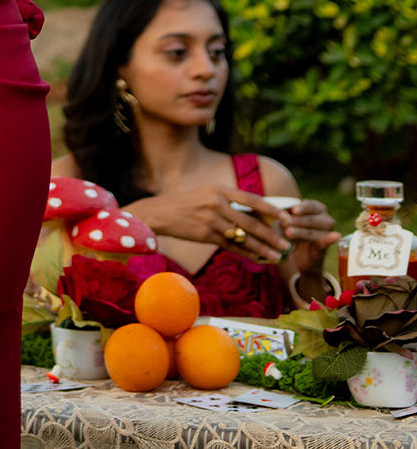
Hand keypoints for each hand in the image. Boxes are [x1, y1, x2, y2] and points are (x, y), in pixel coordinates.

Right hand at [124, 186, 293, 263]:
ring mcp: (211, 219)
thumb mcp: (207, 194)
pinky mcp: (205, 235)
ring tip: (277, 256)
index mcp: (219, 189)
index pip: (252, 199)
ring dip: (262, 248)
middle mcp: (217, 203)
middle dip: (271, 234)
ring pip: (243, 237)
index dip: (271, 209)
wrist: (160, 213)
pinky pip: (231, 246)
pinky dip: (246, 253)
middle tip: (287, 243)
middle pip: (251, 222)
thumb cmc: (186, 203)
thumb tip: (255, 214)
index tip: (287, 217)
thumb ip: (228, 202)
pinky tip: (258, 259)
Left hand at [285, 198, 339, 276]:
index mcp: (317, 208)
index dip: (302, 207)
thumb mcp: (288, 220)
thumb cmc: (291, 230)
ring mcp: (327, 233)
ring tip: (288, 233)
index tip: (293, 211)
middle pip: (311, 219)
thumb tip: (280, 211)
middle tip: (284, 223)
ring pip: (313, 231)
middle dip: (297, 221)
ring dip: (300, 232)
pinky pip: (326, 242)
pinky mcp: (325, 247)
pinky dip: (329, 239)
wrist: (299, 255)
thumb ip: (287, 215)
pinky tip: (335, 236)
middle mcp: (325, 219)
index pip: (310, 205)